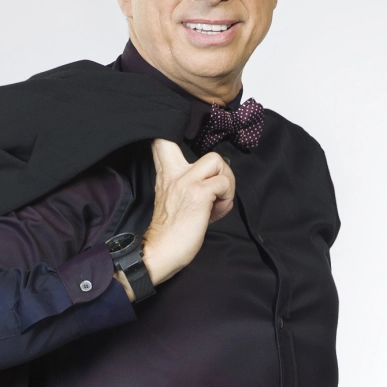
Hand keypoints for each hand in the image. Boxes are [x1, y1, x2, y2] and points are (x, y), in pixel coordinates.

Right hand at [134, 138, 234, 288]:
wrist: (159, 252)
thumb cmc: (170, 231)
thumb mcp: (173, 199)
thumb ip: (189, 184)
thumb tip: (216, 181)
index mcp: (167, 174)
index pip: (163, 140)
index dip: (177, 134)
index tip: (188, 149)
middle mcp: (175, 173)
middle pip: (205, 150)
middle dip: (220, 168)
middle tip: (218, 188)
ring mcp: (187, 182)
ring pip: (218, 161)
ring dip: (227, 183)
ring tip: (219, 202)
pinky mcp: (198, 194)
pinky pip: (223, 184)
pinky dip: (227, 199)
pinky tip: (216, 212)